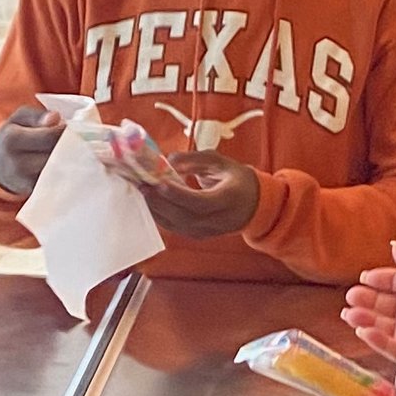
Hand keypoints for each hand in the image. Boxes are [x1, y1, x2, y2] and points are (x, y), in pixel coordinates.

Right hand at [0, 103, 62, 199]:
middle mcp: (18, 163)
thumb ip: (37, 115)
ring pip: (60, 168)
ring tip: (70, 150)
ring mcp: (26, 180)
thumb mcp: (19, 118)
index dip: (64, 130)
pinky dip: (65, 171)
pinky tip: (64, 164)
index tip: (69, 127)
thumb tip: (56, 118)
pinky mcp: (34, 191)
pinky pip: (56, 180)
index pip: (49, 135)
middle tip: (75, 138)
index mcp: (12, 139)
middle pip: (57, 153)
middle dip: (70, 145)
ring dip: (69, 159)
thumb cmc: (12, 136)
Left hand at [144, 150, 261, 240]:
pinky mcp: (199, 235)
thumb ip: (195, 159)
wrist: (253, 204)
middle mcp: (219, 220)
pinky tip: (151, 204)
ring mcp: (208, 231)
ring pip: (177, 226)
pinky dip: (161, 217)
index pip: (200, 202)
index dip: (178, 195)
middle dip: (160, 202)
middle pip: (184, 216)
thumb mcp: (221, 162)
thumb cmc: (236, 179)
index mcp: (229, 199)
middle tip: (143, 185)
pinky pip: (176, 229)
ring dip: (157, 210)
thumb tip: (169, 160)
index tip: (160, 183)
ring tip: (143, 192)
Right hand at [342, 243, 395, 388]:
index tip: (365, 278)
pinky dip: (377, 339)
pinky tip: (363, 331)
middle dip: (370, 300)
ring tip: (350, 314)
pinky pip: (393, 347)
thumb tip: (394, 246)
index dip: (382, 280)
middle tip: (351, 296)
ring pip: (388, 326)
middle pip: (391, 305)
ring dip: (368, 319)